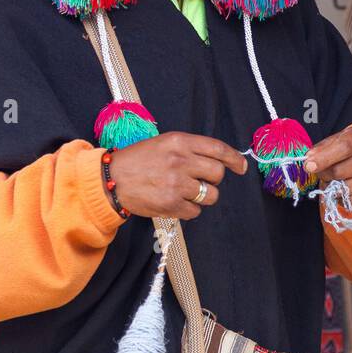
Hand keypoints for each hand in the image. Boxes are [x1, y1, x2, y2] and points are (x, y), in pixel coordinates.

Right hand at [108, 132, 246, 219]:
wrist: (110, 180)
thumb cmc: (138, 161)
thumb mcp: (164, 143)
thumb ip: (190, 149)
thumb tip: (219, 160)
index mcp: (180, 142)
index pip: (218, 148)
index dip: (234, 158)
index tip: (241, 167)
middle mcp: (180, 161)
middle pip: (217, 173)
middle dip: (214, 180)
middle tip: (202, 181)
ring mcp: (176, 183)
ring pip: (210, 195)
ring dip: (203, 196)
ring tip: (185, 192)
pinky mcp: (170, 204)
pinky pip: (195, 211)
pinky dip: (189, 209)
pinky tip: (176, 202)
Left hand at [304, 124, 351, 211]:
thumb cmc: (349, 149)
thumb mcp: (335, 141)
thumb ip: (321, 149)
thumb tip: (309, 160)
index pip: (345, 147)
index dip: (324, 158)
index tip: (309, 166)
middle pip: (340, 171)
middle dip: (325, 175)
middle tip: (323, 172)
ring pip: (344, 188)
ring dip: (333, 187)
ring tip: (337, 179)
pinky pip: (350, 201)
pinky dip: (342, 197)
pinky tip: (347, 187)